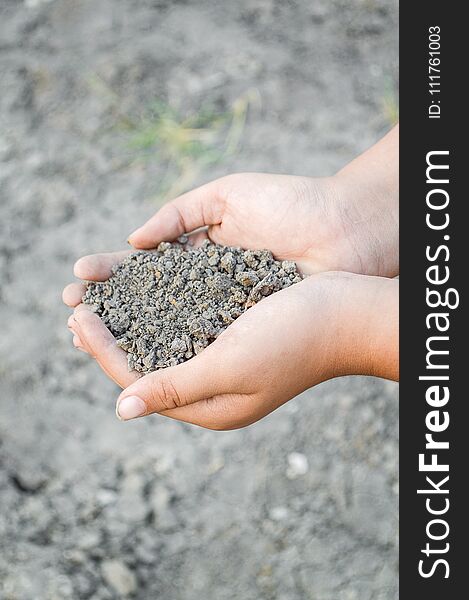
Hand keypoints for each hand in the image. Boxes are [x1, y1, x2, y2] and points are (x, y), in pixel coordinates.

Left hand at [66, 271, 397, 429]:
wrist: (348, 312)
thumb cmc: (296, 338)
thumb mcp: (232, 365)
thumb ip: (177, 386)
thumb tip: (121, 409)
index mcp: (212, 406)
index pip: (141, 383)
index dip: (104, 352)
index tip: (78, 318)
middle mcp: (213, 387)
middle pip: (146, 365)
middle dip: (110, 338)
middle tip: (75, 309)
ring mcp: (224, 361)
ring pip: (161, 342)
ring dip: (129, 321)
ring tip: (98, 300)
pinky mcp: (233, 336)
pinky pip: (183, 324)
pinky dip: (157, 309)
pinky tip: (140, 291)